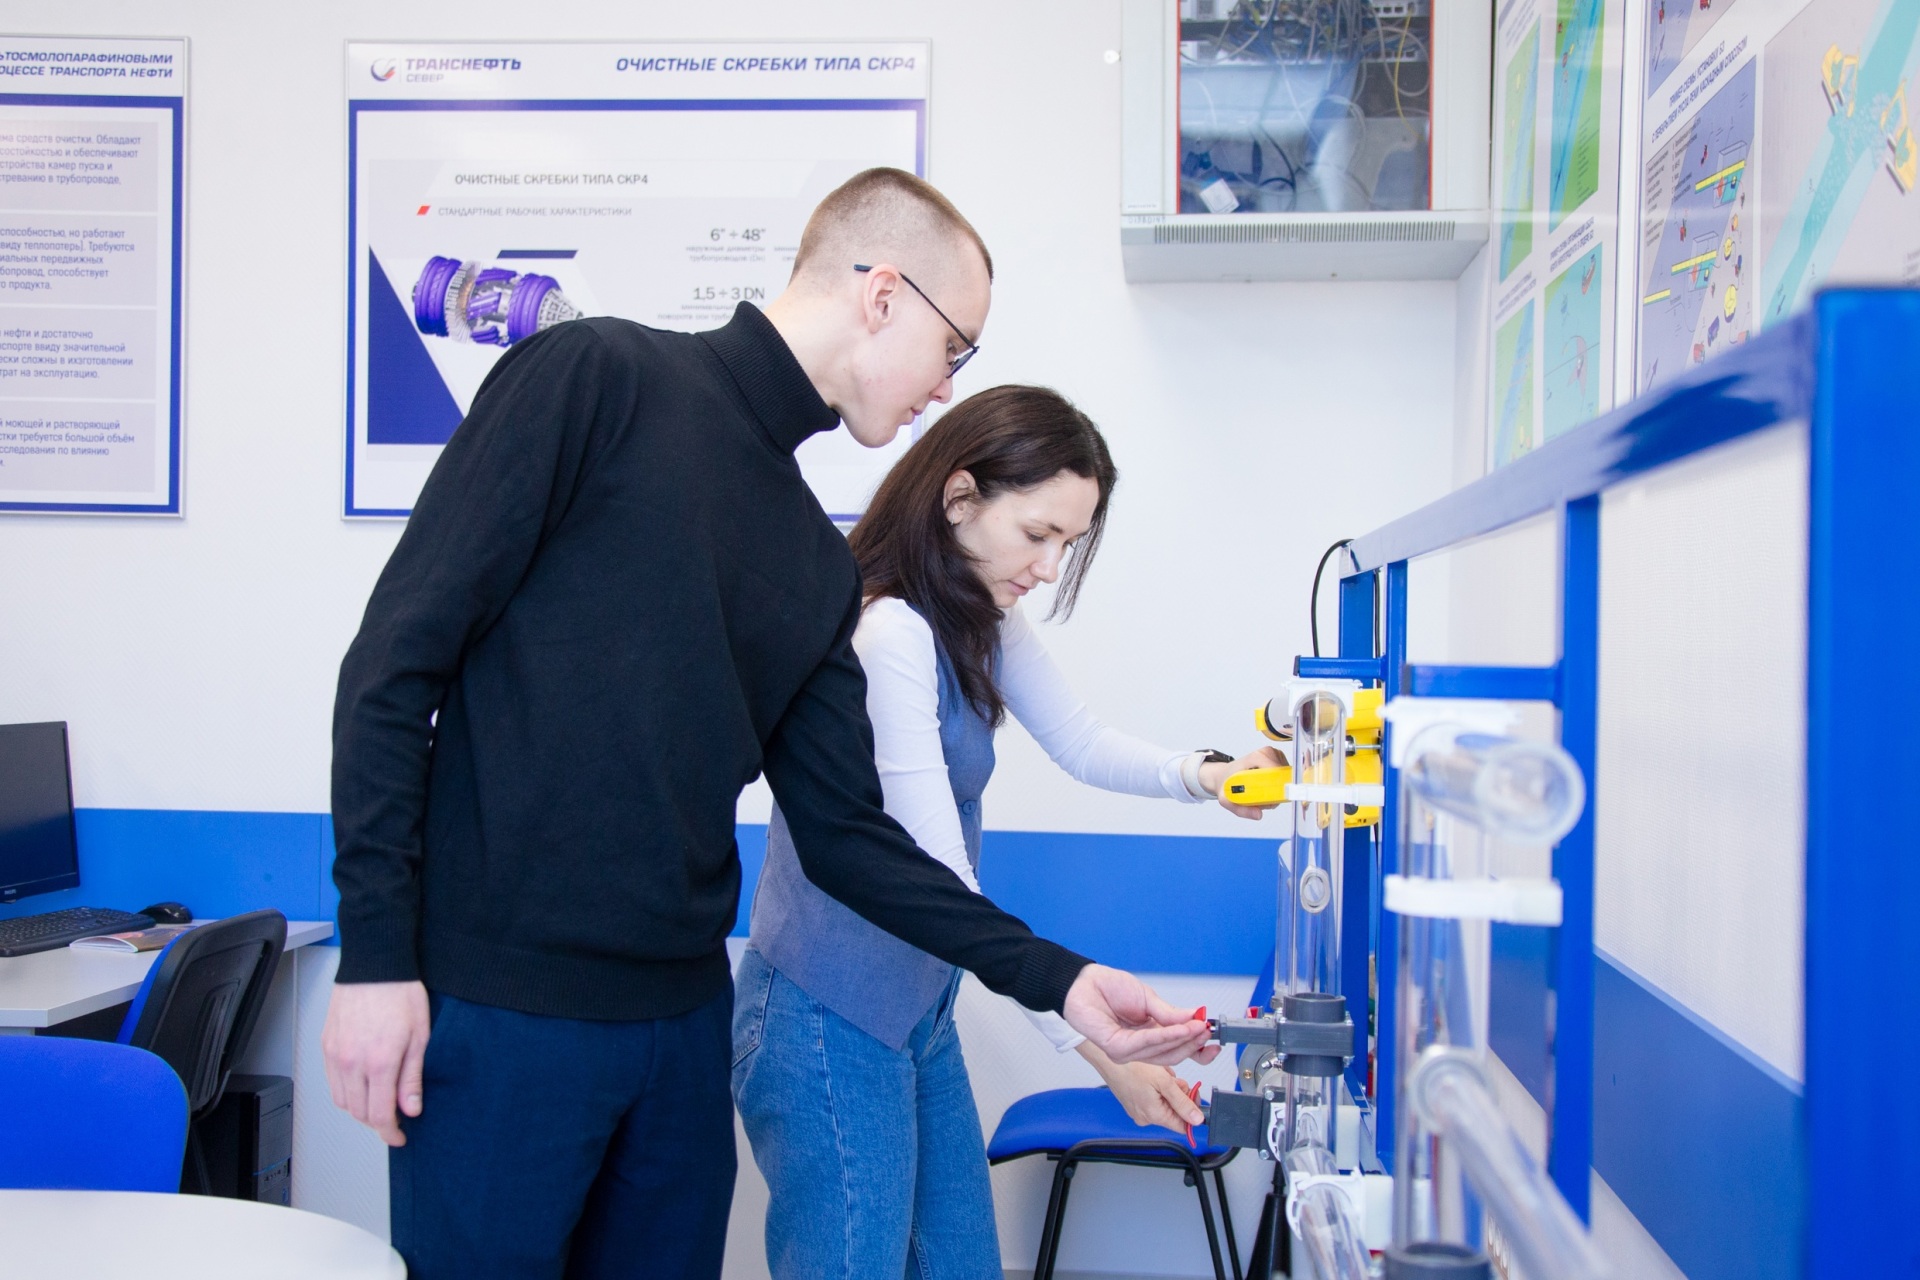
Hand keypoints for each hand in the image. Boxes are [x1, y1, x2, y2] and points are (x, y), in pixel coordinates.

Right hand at [322, 980, 430, 1147]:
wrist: (375, 963)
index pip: (379, 1114)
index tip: (399, 1137)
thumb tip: (411, 1108)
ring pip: (342, 1101)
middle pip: (359, 1112)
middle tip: (395, 1120)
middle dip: (377, 1122)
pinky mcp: (327, 1046)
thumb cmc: (401, 992)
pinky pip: (332, 1082)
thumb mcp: (420, 1035)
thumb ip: (412, 1076)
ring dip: (360, 1109)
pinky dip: (345, 1092)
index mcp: (379, 1061)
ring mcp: (336, 1054)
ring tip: (380, 1102)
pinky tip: (361, 1086)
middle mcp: (352, 1062)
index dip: (390, 1133)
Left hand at [1062, 964, 1219, 1066]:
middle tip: (1207, 1030)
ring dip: (1183, 1038)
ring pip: (1162, 1052)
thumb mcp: (1148, 999)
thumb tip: (1196, 1018)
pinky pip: (1146, 1044)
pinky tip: (1179, 1028)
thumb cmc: (1109, 988)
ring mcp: (1127, 1051)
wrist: (1082, 982)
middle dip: (1193, 1042)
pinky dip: (1165, 1036)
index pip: (1176, 1049)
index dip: (1197, 1048)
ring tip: (1198, 1026)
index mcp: (1148, 1035)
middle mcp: (1139, 1047)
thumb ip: (1170, 1013)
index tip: (1214, 1040)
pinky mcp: (1117, 1049)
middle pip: (1173, 1054)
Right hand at [1077, 1041, 1203, 1128]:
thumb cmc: (1130, 1067)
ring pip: (1164, 1103)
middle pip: (1174, 1113)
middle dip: (1178, 1095)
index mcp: (1154, 1116)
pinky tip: (1150, 1076)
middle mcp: (1145, 1118)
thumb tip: (1198, 1119)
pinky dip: (1156, 1088)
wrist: (1106, 1058)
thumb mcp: (1164, 1082)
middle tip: (1172, 1079)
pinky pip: (1153, 1099)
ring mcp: (1138, 1111)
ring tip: (1158, 1075)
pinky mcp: (1133, 1103)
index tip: (1194, 1096)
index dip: (1192, 1112)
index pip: (1183, 1126)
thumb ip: (1183, 1102)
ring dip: (1167, 1089)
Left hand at [1199, 746, 1287, 819]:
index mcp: (1255, 758)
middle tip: (1262, 798)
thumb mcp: (1226, 799)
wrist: (1225, 776)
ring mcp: (1273, 756)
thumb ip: (1241, 809)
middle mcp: (1266, 754)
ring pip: (1285, 779)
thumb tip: (1259, 815)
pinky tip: (1264, 788)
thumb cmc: (1227, 784)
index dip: (1276, 787)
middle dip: (1275, 792)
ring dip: (1275, 791)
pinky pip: (1284, 778)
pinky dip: (1276, 787)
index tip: (1272, 799)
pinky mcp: (1277, 760)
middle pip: (1282, 776)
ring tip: (1260, 793)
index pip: (1276, 772)